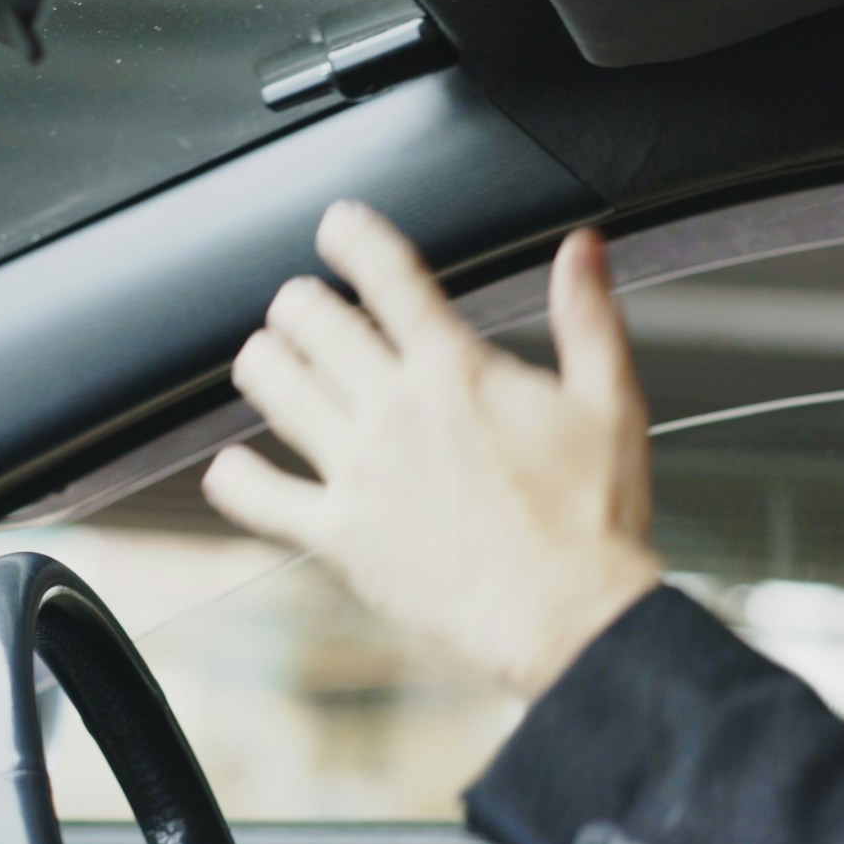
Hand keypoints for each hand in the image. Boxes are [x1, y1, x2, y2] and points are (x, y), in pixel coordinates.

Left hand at [202, 201, 663, 699]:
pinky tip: (233, 467)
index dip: (352, 236)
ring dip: (263, 362)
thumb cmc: (594, 519)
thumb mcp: (610, 403)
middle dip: (301, 302)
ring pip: (271, 385)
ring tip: (270, 360)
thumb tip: (582, 247)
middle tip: (307, 307)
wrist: (569, 617)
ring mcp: (359, 472)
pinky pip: (257, 495)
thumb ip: (588, 317)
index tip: (338, 226)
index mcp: (456, 370)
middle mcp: (394, 409)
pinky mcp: (338, 535)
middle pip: (311, 319)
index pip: (387, 275)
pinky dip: (235, 477)